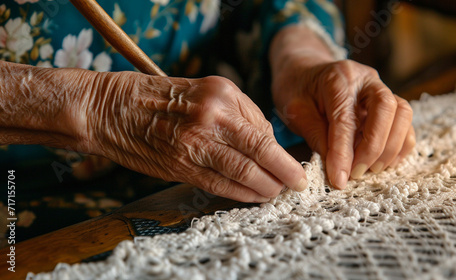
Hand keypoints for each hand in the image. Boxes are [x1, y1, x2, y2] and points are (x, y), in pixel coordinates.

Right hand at [77, 72, 306, 201]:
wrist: (112, 109)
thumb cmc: (161, 99)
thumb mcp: (205, 91)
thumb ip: (238, 115)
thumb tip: (267, 144)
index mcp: (223, 93)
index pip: (264, 127)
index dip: (281, 151)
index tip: (294, 164)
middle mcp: (213, 115)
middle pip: (261, 150)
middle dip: (285, 172)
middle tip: (298, 184)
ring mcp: (196, 142)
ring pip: (245, 172)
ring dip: (267, 187)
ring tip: (277, 193)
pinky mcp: (182, 166)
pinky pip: (221, 185)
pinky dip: (242, 194)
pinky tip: (254, 197)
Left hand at [272, 58, 414, 188]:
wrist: (304, 70)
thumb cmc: (297, 90)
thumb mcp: (295, 111)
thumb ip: (315, 135)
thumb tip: (336, 167)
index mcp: (337, 78)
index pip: (346, 119)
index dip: (343, 152)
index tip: (339, 179)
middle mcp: (365, 79)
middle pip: (386, 109)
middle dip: (374, 147)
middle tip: (356, 173)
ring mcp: (381, 88)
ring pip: (402, 114)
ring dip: (390, 147)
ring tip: (370, 169)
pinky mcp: (389, 101)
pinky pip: (405, 122)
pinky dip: (400, 144)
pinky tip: (383, 162)